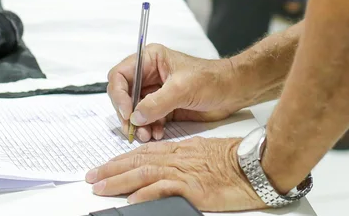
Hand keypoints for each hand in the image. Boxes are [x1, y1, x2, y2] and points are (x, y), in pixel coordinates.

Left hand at [87, 137, 264, 211]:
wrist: (256, 165)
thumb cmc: (237, 160)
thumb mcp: (206, 154)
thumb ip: (185, 160)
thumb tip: (168, 172)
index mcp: (181, 149)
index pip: (144, 152)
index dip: (122, 158)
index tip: (105, 166)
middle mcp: (178, 157)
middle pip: (138, 160)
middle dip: (112, 169)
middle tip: (91, 177)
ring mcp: (184, 172)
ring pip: (144, 172)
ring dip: (119, 181)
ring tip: (101, 188)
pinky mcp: (193, 187)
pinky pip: (164, 189)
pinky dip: (146, 194)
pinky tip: (132, 201)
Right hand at [107, 44, 243, 142]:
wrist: (233, 92)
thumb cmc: (212, 80)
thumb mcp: (183, 88)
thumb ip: (157, 102)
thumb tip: (136, 116)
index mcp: (150, 60)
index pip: (120, 75)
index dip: (119, 95)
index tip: (127, 112)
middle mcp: (149, 75)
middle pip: (124, 96)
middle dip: (127, 114)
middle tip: (133, 129)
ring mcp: (156, 93)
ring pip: (135, 111)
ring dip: (138, 125)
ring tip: (146, 135)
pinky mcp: (163, 108)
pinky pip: (148, 120)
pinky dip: (149, 129)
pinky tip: (157, 134)